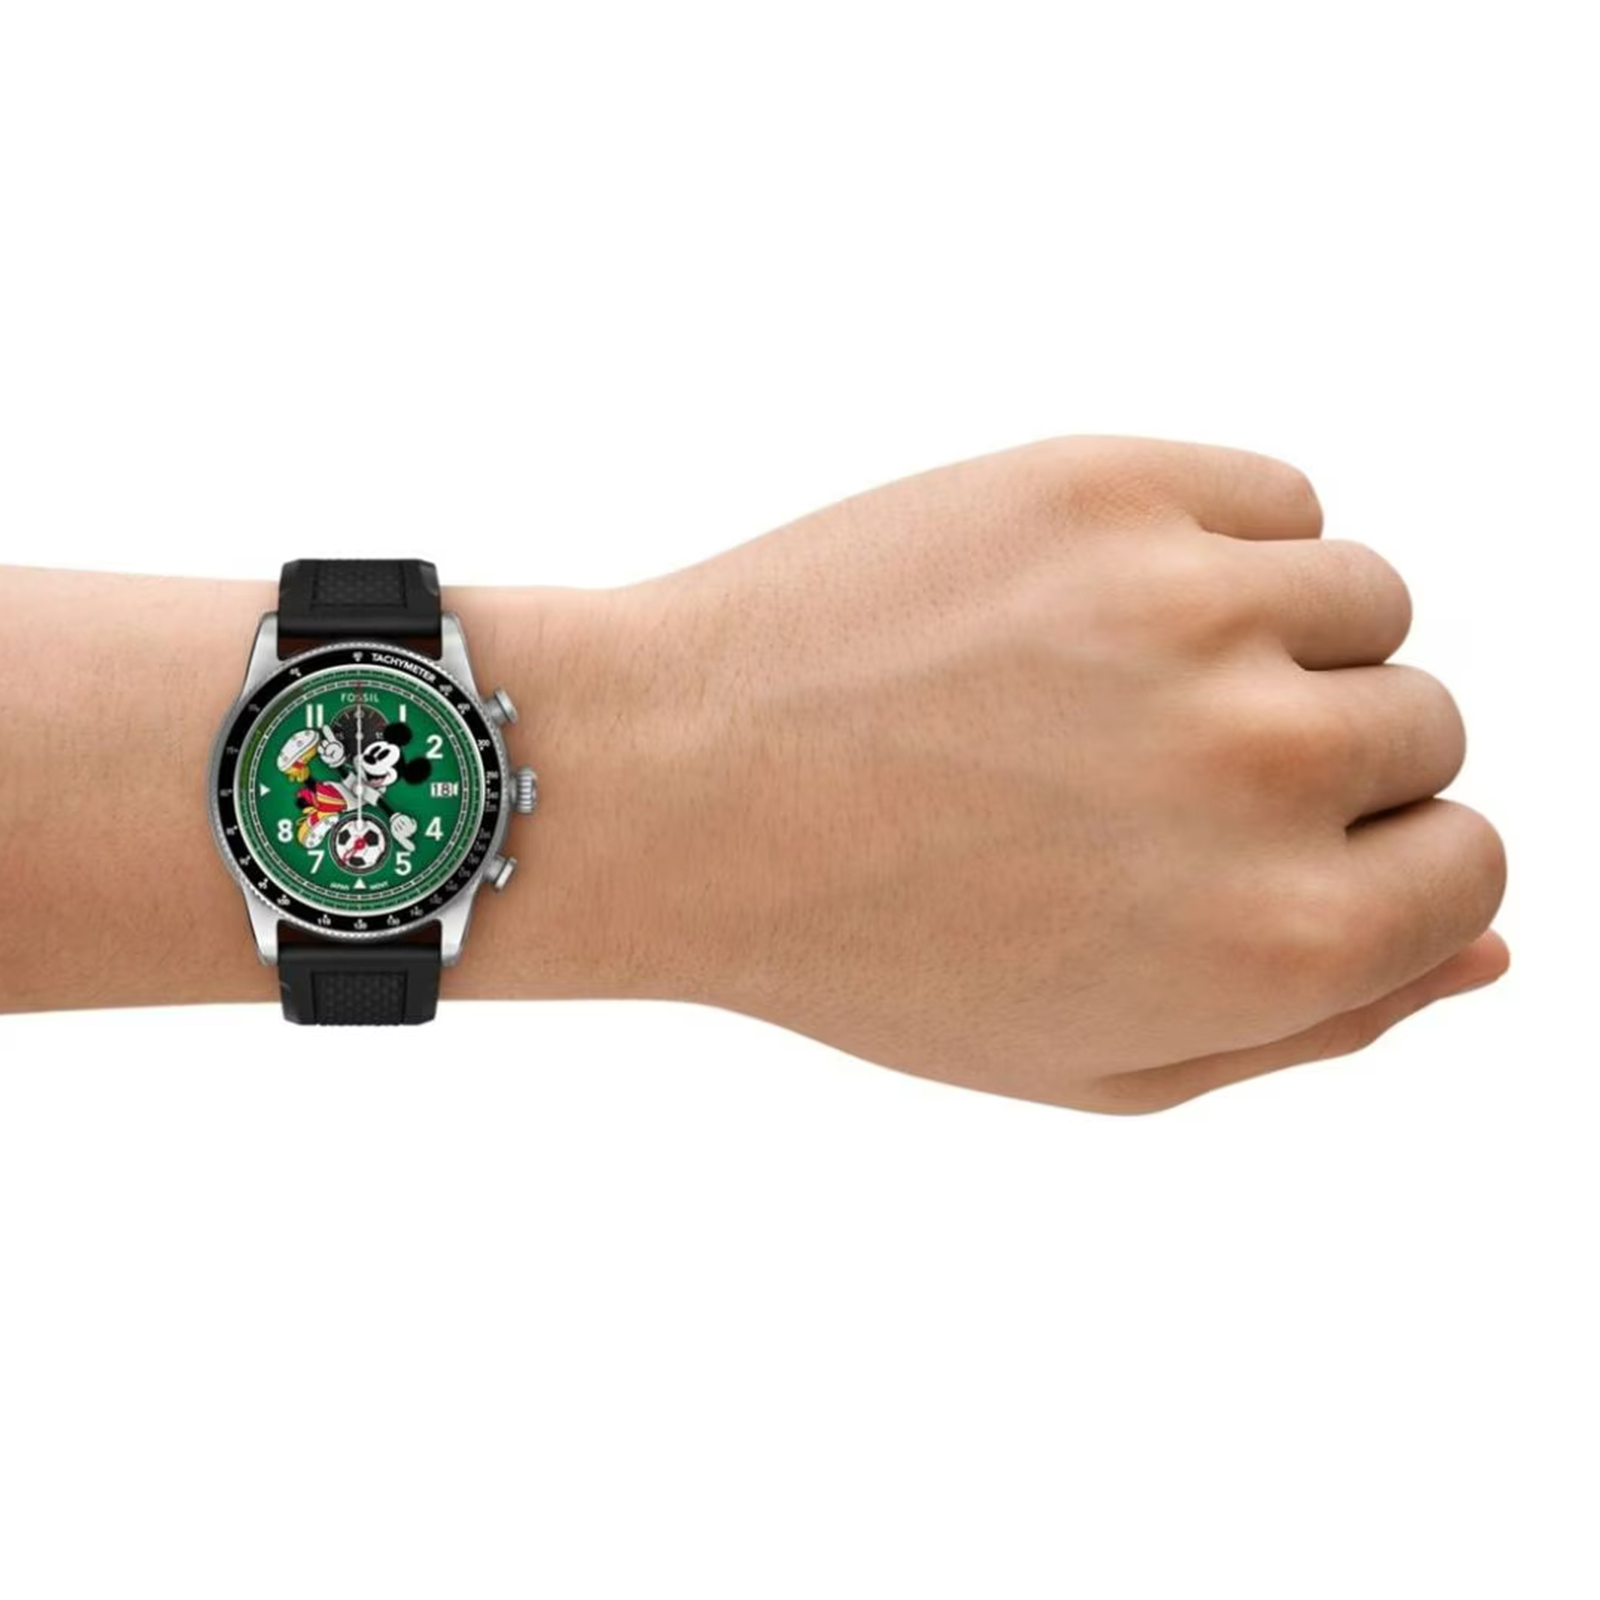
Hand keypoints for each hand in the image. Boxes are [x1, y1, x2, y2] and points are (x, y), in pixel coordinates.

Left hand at [565, 436, 1507, 1110]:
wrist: (675, 789)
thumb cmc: (872, 944)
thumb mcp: (1098, 1056)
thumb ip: (1315, 1021)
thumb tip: (1487, 947)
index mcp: (1277, 941)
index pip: (1469, 871)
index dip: (1372, 866)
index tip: (1258, 854)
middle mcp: (1263, 766)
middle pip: (1427, 724)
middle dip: (1321, 759)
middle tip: (1145, 776)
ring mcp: (1191, 604)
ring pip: (1366, 594)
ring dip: (1280, 640)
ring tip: (1115, 688)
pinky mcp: (1109, 481)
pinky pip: (1272, 497)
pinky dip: (1221, 545)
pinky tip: (1093, 606)